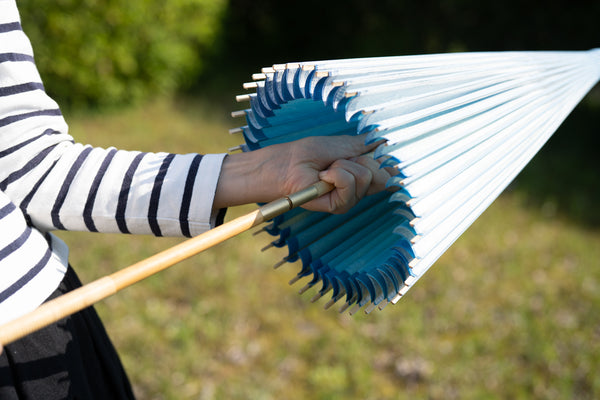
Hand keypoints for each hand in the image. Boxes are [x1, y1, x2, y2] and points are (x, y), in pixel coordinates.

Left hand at [214, 134, 393, 213]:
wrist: (283, 164)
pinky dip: (337, 175)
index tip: (379, 153)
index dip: (387, 162)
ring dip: (343, 166)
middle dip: (361, 160)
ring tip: (326, 169)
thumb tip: (388, 146)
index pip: (386, 171)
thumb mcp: (341, 145)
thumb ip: (365, 148)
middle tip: (337, 160)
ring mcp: (349, 198)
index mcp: (360, 173)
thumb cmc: (305, 154)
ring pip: (366, 178)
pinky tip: (323, 177)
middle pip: (382, 174)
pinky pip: (350, 185)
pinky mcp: (338, 206)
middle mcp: (358, 189)